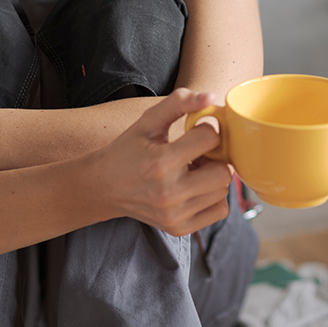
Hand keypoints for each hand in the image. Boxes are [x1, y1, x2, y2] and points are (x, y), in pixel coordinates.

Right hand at [90, 88, 232, 236]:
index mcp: (161, 162)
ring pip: (223, 191)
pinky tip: (194, 187)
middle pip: (223, 171)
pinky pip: (219, 210)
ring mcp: (175, 215)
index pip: (211, 138)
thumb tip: (211, 97)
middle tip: (196, 153)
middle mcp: (170, 193)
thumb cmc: (128, 150)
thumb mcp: (148, 120)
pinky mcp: (179, 228)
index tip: (194, 131)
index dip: (206, 129)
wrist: (104, 186)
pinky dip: (213, 197)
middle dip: (214, 157)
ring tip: (191, 170)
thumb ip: (178, 102)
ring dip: (213, 177)